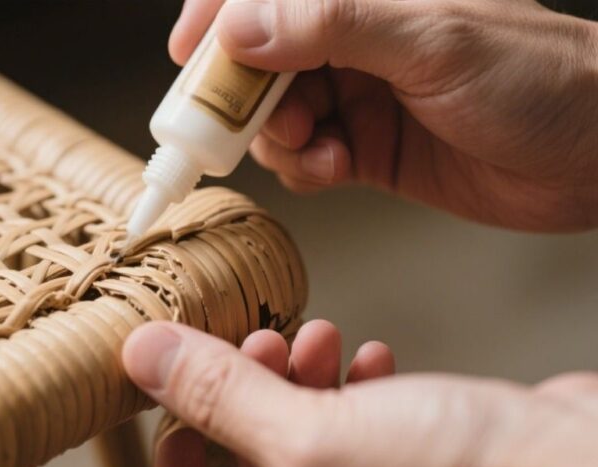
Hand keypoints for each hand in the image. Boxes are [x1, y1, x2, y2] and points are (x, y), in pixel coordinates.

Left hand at [123, 320, 597, 466]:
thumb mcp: (317, 443)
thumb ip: (220, 400)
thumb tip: (144, 359)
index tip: (174, 413)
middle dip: (248, 402)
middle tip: (255, 346)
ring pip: (311, 445)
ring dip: (301, 382)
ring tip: (314, 338)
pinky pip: (366, 432)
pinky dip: (358, 388)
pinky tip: (373, 354)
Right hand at [171, 0, 597, 231]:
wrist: (597, 155)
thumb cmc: (537, 77)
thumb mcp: (433, 40)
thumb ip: (333, 27)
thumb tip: (240, 28)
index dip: (218, 17)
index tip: (188, 56)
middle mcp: (353, 38)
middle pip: (259, 59)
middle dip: (243, 96)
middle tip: (243, 126)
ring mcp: (357, 92)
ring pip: (275, 114)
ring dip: (278, 139)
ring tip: (316, 151)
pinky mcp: (365, 146)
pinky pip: (304, 156)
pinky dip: (305, 168)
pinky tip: (334, 170)